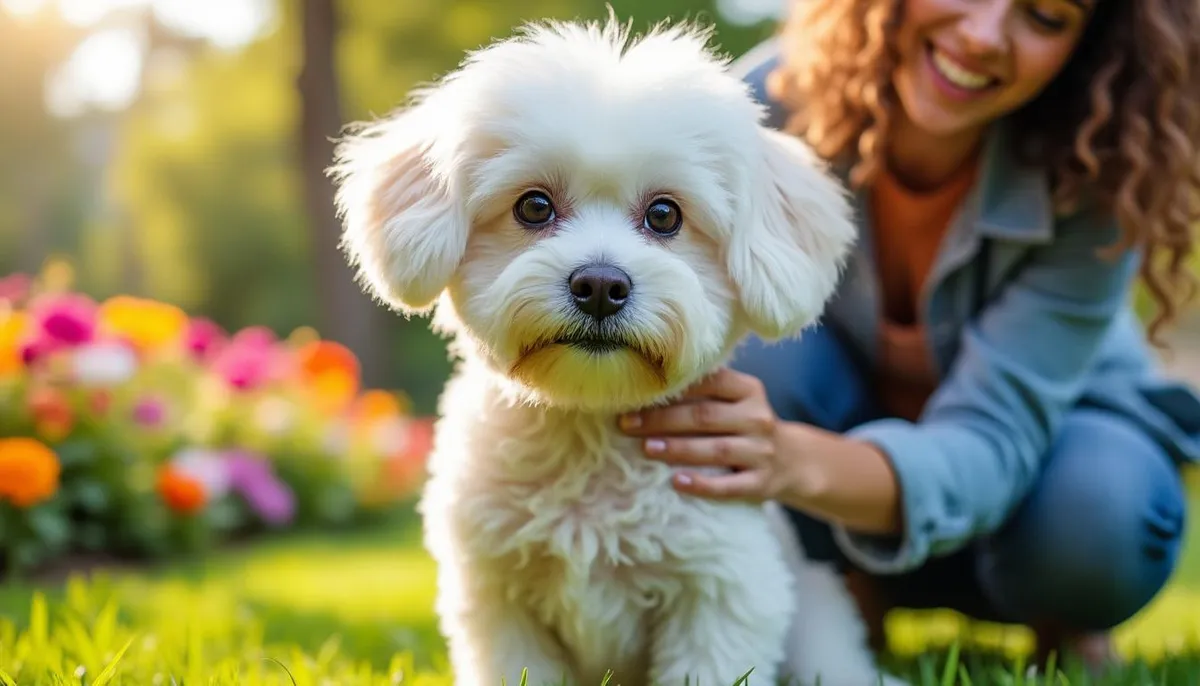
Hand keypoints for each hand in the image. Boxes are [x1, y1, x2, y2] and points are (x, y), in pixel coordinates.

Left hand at [618, 367, 788, 501]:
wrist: (795, 460)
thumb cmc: (747, 426)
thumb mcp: (737, 401)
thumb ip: (705, 393)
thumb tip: (646, 389)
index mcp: (749, 390)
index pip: (710, 382)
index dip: (673, 388)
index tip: (637, 394)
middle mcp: (757, 419)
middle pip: (705, 417)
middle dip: (663, 420)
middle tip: (628, 424)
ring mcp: (761, 452)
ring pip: (716, 450)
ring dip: (679, 449)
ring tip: (647, 448)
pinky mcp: (761, 483)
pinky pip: (729, 486)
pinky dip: (702, 485)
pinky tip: (677, 483)